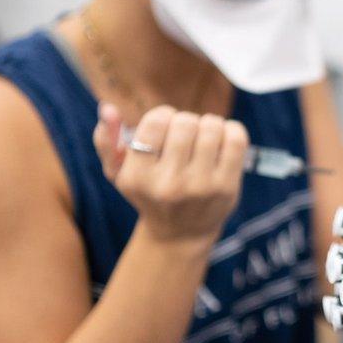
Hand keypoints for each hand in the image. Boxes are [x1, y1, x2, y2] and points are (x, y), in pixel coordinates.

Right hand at [94, 103, 248, 245]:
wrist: (180, 233)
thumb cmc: (149, 193)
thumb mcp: (119, 173)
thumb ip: (106, 140)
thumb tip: (107, 108)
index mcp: (137, 178)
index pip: (156, 121)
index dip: (163, 115)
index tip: (165, 127)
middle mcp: (168, 185)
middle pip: (186, 122)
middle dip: (186, 121)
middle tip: (186, 135)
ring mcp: (200, 187)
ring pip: (212, 127)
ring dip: (209, 124)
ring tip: (203, 136)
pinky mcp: (227, 188)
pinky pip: (236, 139)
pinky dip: (232, 130)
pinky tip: (222, 139)